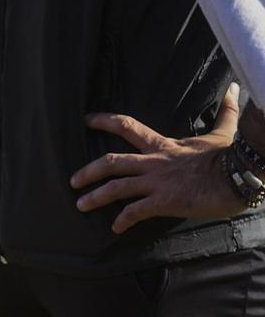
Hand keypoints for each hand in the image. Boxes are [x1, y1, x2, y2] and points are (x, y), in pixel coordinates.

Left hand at [71, 91, 244, 230]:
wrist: (242, 174)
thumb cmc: (231, 155)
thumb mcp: (223, 131)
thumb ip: (224, 112)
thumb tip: (233, 89)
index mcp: (164, 145)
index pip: (128, 126)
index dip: (105, 121)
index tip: (86, 120)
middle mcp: (154, 162)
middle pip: (112, 161)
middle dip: (89, 170)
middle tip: (73, 180)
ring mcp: (157, 182)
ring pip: (116, 187)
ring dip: (95, 197)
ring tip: (80, 205)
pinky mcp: (164, 201)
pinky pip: (135, 211)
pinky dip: (122, 220)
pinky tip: (116, 228)